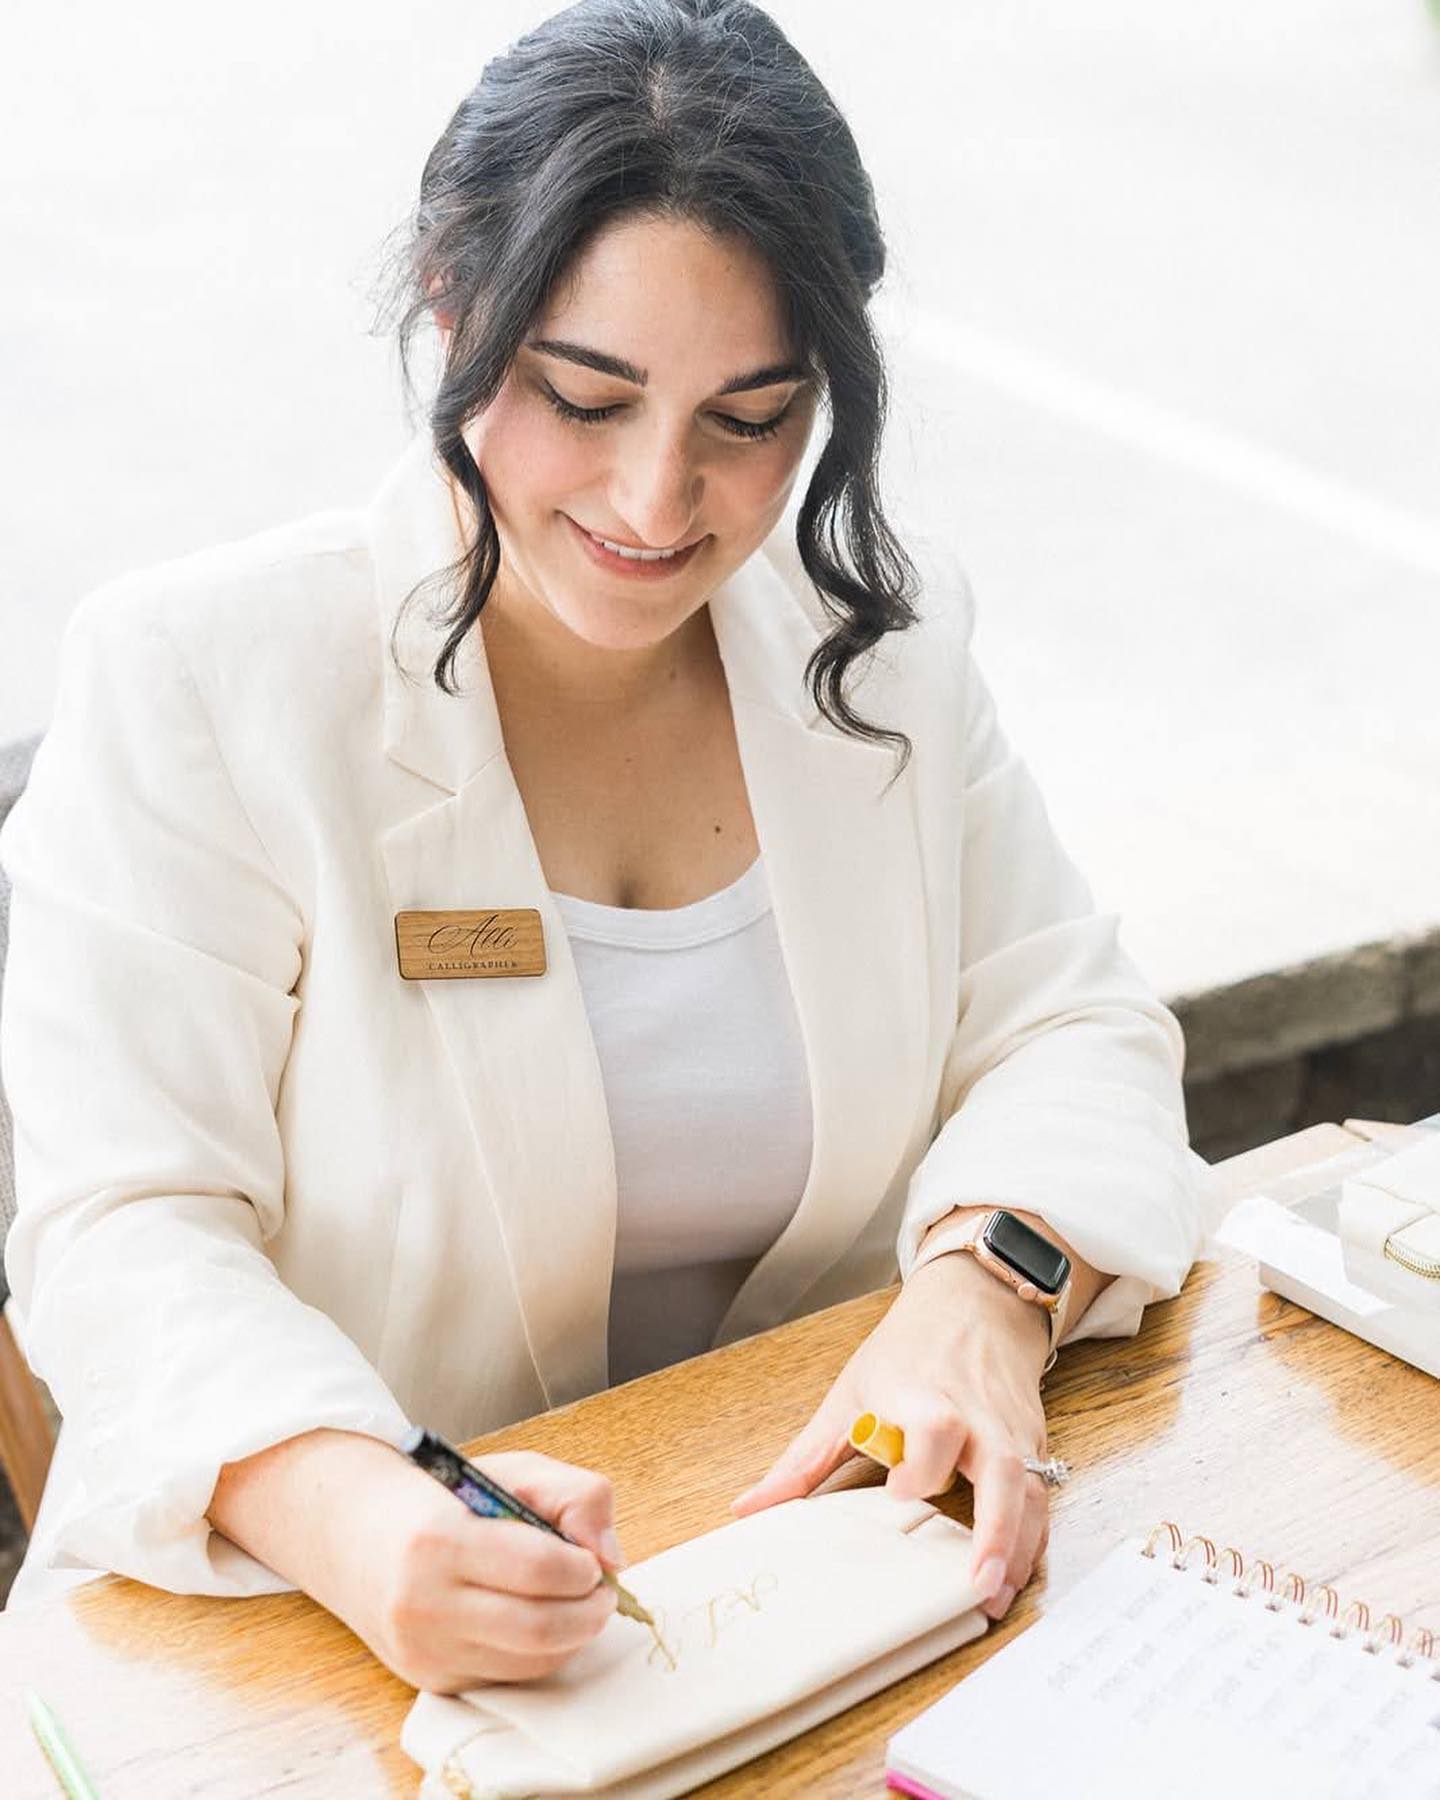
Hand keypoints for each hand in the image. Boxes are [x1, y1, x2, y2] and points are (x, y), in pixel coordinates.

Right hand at [210, 1431, 623, 1691]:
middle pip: (538, 1629)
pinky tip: (542, 1623)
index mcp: (440, 1539)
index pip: (538, 1568)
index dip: (582, 1569)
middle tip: (602, 1593)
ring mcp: (423, 1648)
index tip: (593, 1560)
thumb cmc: (443, 1497)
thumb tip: (611, 1556)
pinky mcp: (429, 1677)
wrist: (357, 1535)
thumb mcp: (510, 1471)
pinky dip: (539, 1655)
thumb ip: (574, 1496)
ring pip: (527, 1663)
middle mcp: (423, 1602)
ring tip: (579, 1606)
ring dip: (571, 1638)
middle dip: (588, 1613)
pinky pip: (506, 1677)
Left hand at [730, 1254, 1051, 1619]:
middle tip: (977, 1584)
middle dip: (994, 1527)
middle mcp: (976, 1416)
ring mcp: (1010, 1432)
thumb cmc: (907, 1351)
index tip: (897, 1494)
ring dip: (1018, 1548)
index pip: (934, 1426)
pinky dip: (1033, 1540)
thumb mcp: (849, 1394)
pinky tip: (1012, 1576)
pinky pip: (1042, 1497)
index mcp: (924, 1396)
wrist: (975, 1304)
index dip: (920, 1463)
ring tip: (994, 1599)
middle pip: (1000, 1467)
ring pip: (1030, 1491)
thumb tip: (748, 1509)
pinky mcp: (1032, 1446)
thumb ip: (803, 1460)